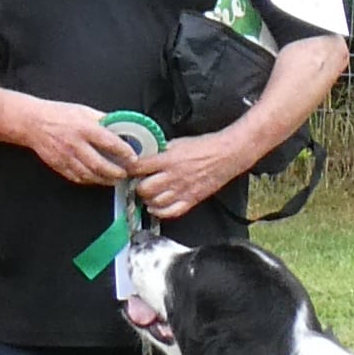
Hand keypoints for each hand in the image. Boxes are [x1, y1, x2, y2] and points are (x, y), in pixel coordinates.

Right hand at [18, 96, 145, 190]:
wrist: (32, 122)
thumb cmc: (58, 114)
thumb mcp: (83, 110)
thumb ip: (102, 119)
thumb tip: (120, 126)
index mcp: (84, 127)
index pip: (109, 142)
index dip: (123, 152)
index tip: (133, 157)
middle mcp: (76, 144)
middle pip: (100, 164)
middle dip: (116, 172)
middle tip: (125, 174)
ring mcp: (66, 157)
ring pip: (89, 174)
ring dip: (104, 180)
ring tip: (114, 180)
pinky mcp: (59, 165)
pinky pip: (77, 177)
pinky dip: (89, 181)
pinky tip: (97, 179)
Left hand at [131, 123, 252, 221]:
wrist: (226, 155)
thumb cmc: (205, 146)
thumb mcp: (178, 142)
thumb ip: (161, 151)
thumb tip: (148, 154)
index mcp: (168, 159)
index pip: (139, 167)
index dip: (129, 169)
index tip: (127, 170)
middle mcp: (173, 177)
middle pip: (144, 189)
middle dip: (137, 187)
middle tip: (137, 184)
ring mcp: (182, 190)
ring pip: (155, 203)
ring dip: (147, 200)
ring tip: (146, 195)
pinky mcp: (191, 200)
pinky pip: (171, 212)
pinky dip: (159, 212)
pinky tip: (155, 207)